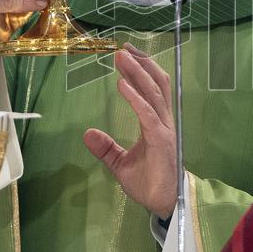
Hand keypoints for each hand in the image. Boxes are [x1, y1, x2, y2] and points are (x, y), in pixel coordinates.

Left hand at [83, 43, 176, 218]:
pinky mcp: (161, 140)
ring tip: (122, 57)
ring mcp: (164, 129)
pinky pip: (147, 114)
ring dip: (137, 73)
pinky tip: (122, 85)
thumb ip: (106, 148)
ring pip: (152, 93)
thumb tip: (88, 134)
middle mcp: (163, 121)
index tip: (126, 55)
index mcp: (156, 124)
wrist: (164, 203)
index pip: (150, 90)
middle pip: (155, 84)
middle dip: (140, 64)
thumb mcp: (120, 164)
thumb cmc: (148, 183)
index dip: (140, 71)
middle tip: (123, 48)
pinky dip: (134, 98)